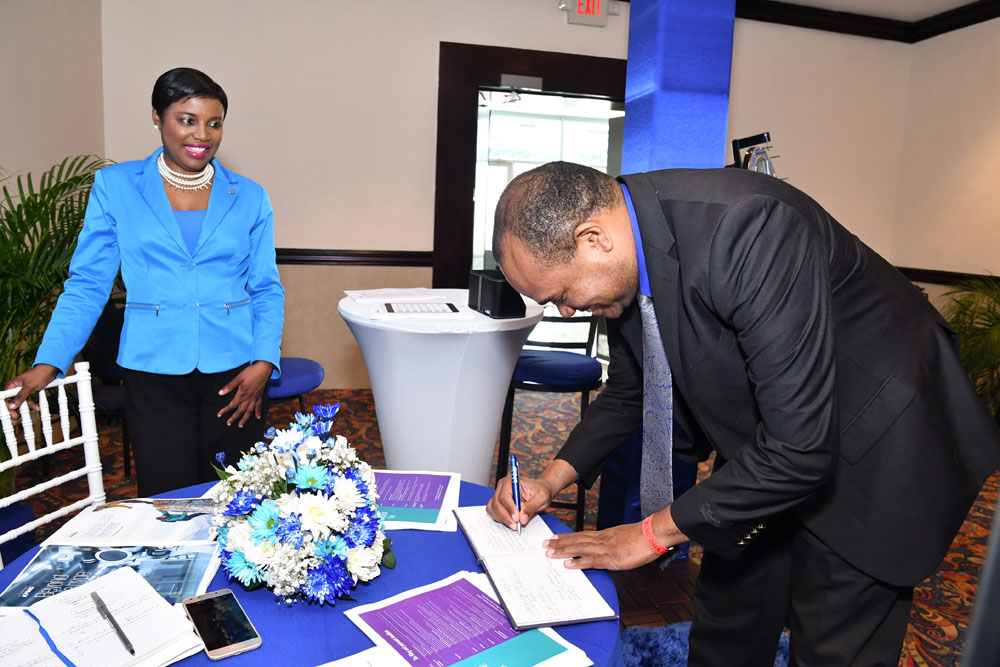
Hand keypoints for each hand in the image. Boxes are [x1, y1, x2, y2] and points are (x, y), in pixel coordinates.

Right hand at [5, 364, 58, 418]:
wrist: (50, 370)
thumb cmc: (38, 375)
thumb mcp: (29, 387)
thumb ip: (20, 396)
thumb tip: (11, 406)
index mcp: (12, 385)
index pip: (5, 398)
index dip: (7, 407)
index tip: (11, 415)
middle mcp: (15, 388)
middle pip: (11, 401)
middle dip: (13, 410)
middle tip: (14, 420)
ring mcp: (22, 390)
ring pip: (19, 402)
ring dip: (21, 409)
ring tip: (21, 418)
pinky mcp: (28, 391)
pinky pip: (27, 400)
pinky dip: (31, 404)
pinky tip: (37, 408)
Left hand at [217, 361, 272, 426]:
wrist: (263, 369)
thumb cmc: (250, 372)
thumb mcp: (238, 378)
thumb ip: (229, 386)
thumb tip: (220, 393)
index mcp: (242, 394)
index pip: (232, 405)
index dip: (225, 410)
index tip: (219, 414)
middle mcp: (249, 398)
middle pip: (240, 411)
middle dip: (234, 418)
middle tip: (228, 423)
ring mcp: (255, 398)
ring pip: (249, 411)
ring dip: (245, 419)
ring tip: (241, 425)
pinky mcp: (260, 396)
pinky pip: (259, 406)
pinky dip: (258, 412)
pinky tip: (257, 417)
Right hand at [486, 458, 578, 530]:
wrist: (539, 492)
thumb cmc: (541, 491)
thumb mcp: (542, 497)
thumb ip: (531, 507)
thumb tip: (522, 519)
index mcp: (512, 481)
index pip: (505, 496)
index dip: (509, 508)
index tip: (517, 519)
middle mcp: (502, 486)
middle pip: (497, 503)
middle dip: (506, 516)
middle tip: (516, 526)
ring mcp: (498, 494)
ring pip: (493, 508)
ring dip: (502, 519)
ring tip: (514, 525)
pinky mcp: (498, 503)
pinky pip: (493, 512)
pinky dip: (499, 518)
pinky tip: (510, 522)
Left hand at [543, 507, 688, 570]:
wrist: (654, 534)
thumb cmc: (643, 536)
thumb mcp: (624, 537)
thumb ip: (613, 542)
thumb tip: (607, 548)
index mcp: (605, 535)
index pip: (581, 535)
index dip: (567, 537)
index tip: (554, 538)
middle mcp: (602, 539)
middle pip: (577, 540)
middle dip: (560, 543)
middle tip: (544, 544)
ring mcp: (606, 548)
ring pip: (580, 548)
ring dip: (563, 551)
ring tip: (549, 552)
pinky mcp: (612, 558)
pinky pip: (592, 561)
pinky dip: (578, 562)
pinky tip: (567, 564)